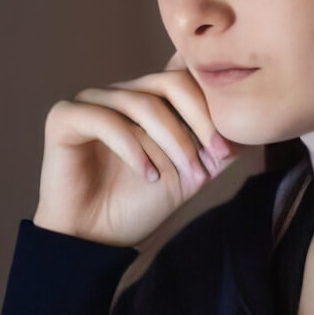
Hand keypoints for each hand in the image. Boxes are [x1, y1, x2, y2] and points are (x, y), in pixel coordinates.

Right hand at [32, 52, 242, 247]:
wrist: (95, 240)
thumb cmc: (138, 205)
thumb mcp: (190, 174)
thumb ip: (216, 147)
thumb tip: (248, 124)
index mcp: (149, 99)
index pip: (186, 74)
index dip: (213, 102)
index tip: (229, 147)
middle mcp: (121, 93)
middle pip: (170, 82)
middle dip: (201, 120)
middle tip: (217, 156)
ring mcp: (91, 102)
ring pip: (142, 103)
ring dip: (172, 140)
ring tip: (186, 174)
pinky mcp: (64, 118)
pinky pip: (105, 120)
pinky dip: (133, 148)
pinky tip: (148, 175)